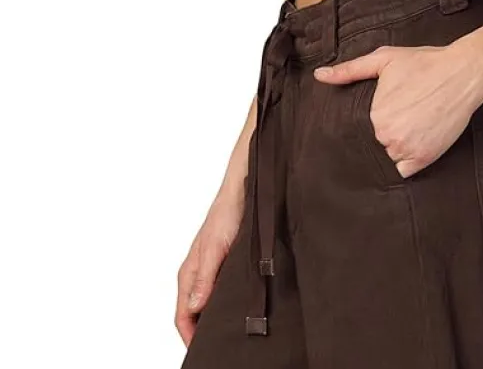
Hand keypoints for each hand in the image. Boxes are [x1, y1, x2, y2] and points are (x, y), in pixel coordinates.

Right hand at [174, 188, 243, 346]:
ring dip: (213, 317)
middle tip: (218, 344)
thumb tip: (194, 307)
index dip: (189, 337)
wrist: (242, 190)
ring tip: (229, 331)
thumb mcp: (215, 247)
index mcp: (189, 273)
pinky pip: (218, 291)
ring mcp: (210, 269)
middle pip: (193, 314)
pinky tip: (237, 306)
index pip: (182, 316)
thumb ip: (204, 278)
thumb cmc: (226, 213)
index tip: (202, 351)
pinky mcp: (224, 264)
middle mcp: (197, 274)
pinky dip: (224, 302)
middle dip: (201, 332)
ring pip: (206, 303)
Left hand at [313, 40, 482, 178]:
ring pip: (392, 156)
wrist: (463, 72)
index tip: (392, 106)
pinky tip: (420, 139)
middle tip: (408, 110)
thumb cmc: (424, 63)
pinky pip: (406, 169)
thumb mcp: (383, 60)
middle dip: (389, 129)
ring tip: (417, 122)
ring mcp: (408, 150)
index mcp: (374, 116)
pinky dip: (410, 159)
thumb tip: (320, 75)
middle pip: (379, 141)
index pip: (365, 127)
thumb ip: (349, 70)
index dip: (378, 116)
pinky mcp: (426, 158)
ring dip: (399, 145)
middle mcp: (387, 136)